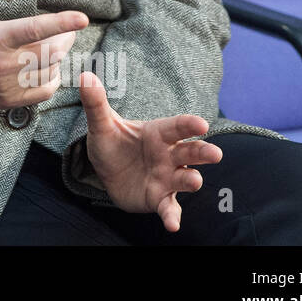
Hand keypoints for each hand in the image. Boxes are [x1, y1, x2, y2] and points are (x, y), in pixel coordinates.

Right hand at [0, 0, 87, 113]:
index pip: (35, 29)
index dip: (61, 23)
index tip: (82, 18)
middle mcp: (3, 64)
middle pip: (51, 51)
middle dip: (66, 38)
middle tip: (68, 30)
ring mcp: (7, 85)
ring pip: (50, 70)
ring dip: (59, 56)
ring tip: (57, 45)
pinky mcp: (9, 100)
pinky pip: (44, 90)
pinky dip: (52, 77)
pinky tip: (47, 67)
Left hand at [79, 70, 223, 231]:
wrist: (107, 171)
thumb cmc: (113, 143)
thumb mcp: (101, 125)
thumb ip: (96, 103)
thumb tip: (85, 75)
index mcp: (158, 133)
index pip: (177, 127)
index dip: (189, 124)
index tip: (202, 124)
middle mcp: (169, 155)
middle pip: (190, 152)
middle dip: (203, 152)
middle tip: (216, 154)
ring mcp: (167, 177)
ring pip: (185, 178)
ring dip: (191, 180)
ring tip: (195, 181)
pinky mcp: (160, 198)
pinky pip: (169, 207)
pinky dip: (172, 216)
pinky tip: (173, 225)